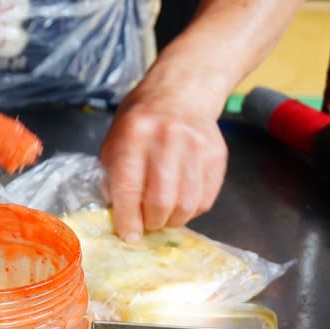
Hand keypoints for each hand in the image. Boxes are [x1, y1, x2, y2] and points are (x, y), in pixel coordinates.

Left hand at [99, 82, 227, 241]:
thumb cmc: (141, 121)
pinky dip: (190, 211)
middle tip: (145, 223)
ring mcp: (196, 148)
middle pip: (161, 202)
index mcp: (134, 135)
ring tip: (162, 214)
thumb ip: (112, 176)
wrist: (182, 93)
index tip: (128, 236)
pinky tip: (179, 202)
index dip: (128, 219)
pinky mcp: (217, 157)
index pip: (129, 188)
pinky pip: (204, 201)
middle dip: (151, 222)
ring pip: (186, 206)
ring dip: (171, 220)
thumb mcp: (114, 140)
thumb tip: (117, 214)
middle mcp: (167, 140)